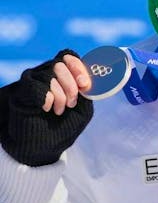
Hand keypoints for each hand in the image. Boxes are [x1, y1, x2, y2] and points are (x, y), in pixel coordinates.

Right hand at [0, 50, 92, 165]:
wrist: (44, 145)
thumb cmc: (65, 126)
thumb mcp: (83, 108)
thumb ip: (86, 91)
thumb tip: (88, 79)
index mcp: (65, 76)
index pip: (70, 57)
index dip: (79, 67)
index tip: (85, 85)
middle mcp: (48, 75)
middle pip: (61, 64)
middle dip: (71, 85)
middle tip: (72, 103)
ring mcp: (34, 82)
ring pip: (49, 74)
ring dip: (60, 95)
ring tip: (59, 110)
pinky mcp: (23, 91)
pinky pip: (35, 86)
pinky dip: (46, 98)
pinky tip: (47, 108)